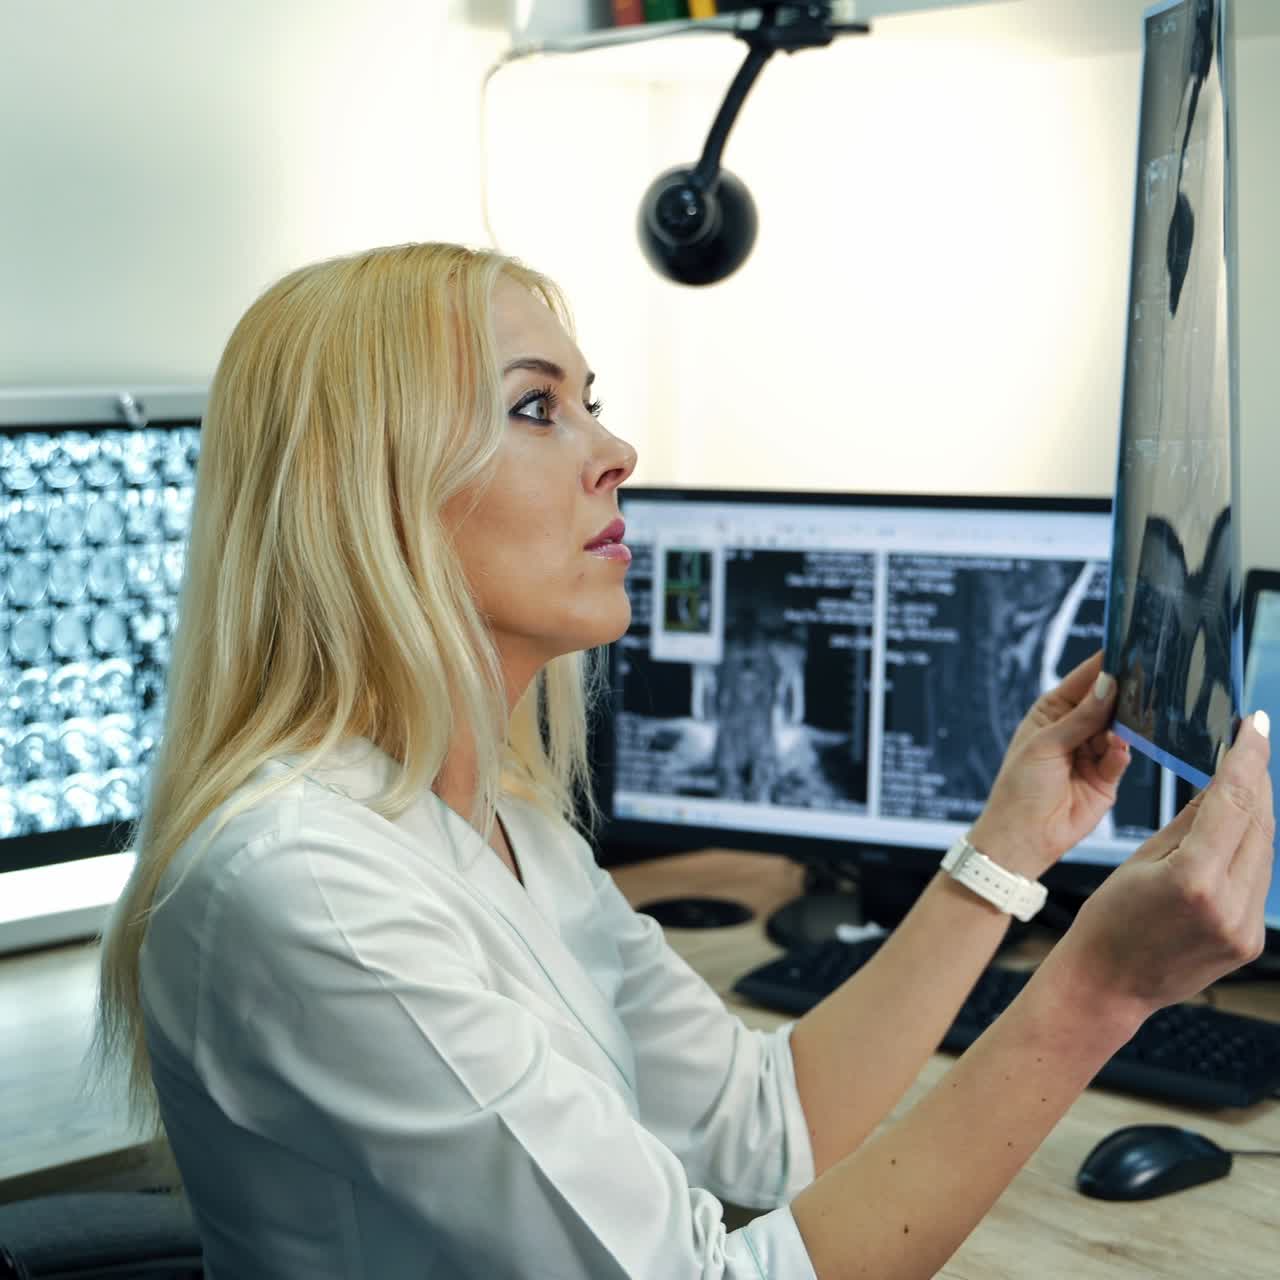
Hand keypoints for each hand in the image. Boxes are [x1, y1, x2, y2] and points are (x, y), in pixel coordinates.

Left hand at [968, 650, 1130, 878]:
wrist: (1024, 836)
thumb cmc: (1020, 787)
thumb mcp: (1045, 745)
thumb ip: (1080, 717)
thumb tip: (1108, 683)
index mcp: (1053, 711)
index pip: (1084, 680)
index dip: (1105, 665)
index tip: (1129, 646)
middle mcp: (1075, 727)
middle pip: (1108, 702)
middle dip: (1125, 692)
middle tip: (1147, 678)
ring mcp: (1094, 751)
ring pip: (1121, 728)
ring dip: (1127, 724)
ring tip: (1135, 716)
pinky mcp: (1108, 776)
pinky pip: (1122, 756)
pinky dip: (1122, 752)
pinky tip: (1118, 749)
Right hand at [1057, 712, 1273, 1014]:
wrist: (1108, 984)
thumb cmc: (1109, 918)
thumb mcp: (1142, 858)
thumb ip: (1192, 820)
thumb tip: (1223, 781)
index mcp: (1193, 881)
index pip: (1234, 803)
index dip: (1248, 759)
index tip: (1254, 725)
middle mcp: (1229, 906)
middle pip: (1259, 824)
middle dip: (1256, 780)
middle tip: (1248, 743)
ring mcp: (1245, 928)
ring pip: (1266, 850)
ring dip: (1257, 812)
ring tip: (1241, 780)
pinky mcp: (1250, 939)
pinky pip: (1260, 879)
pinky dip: (1251, 846)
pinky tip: (1237, 828)